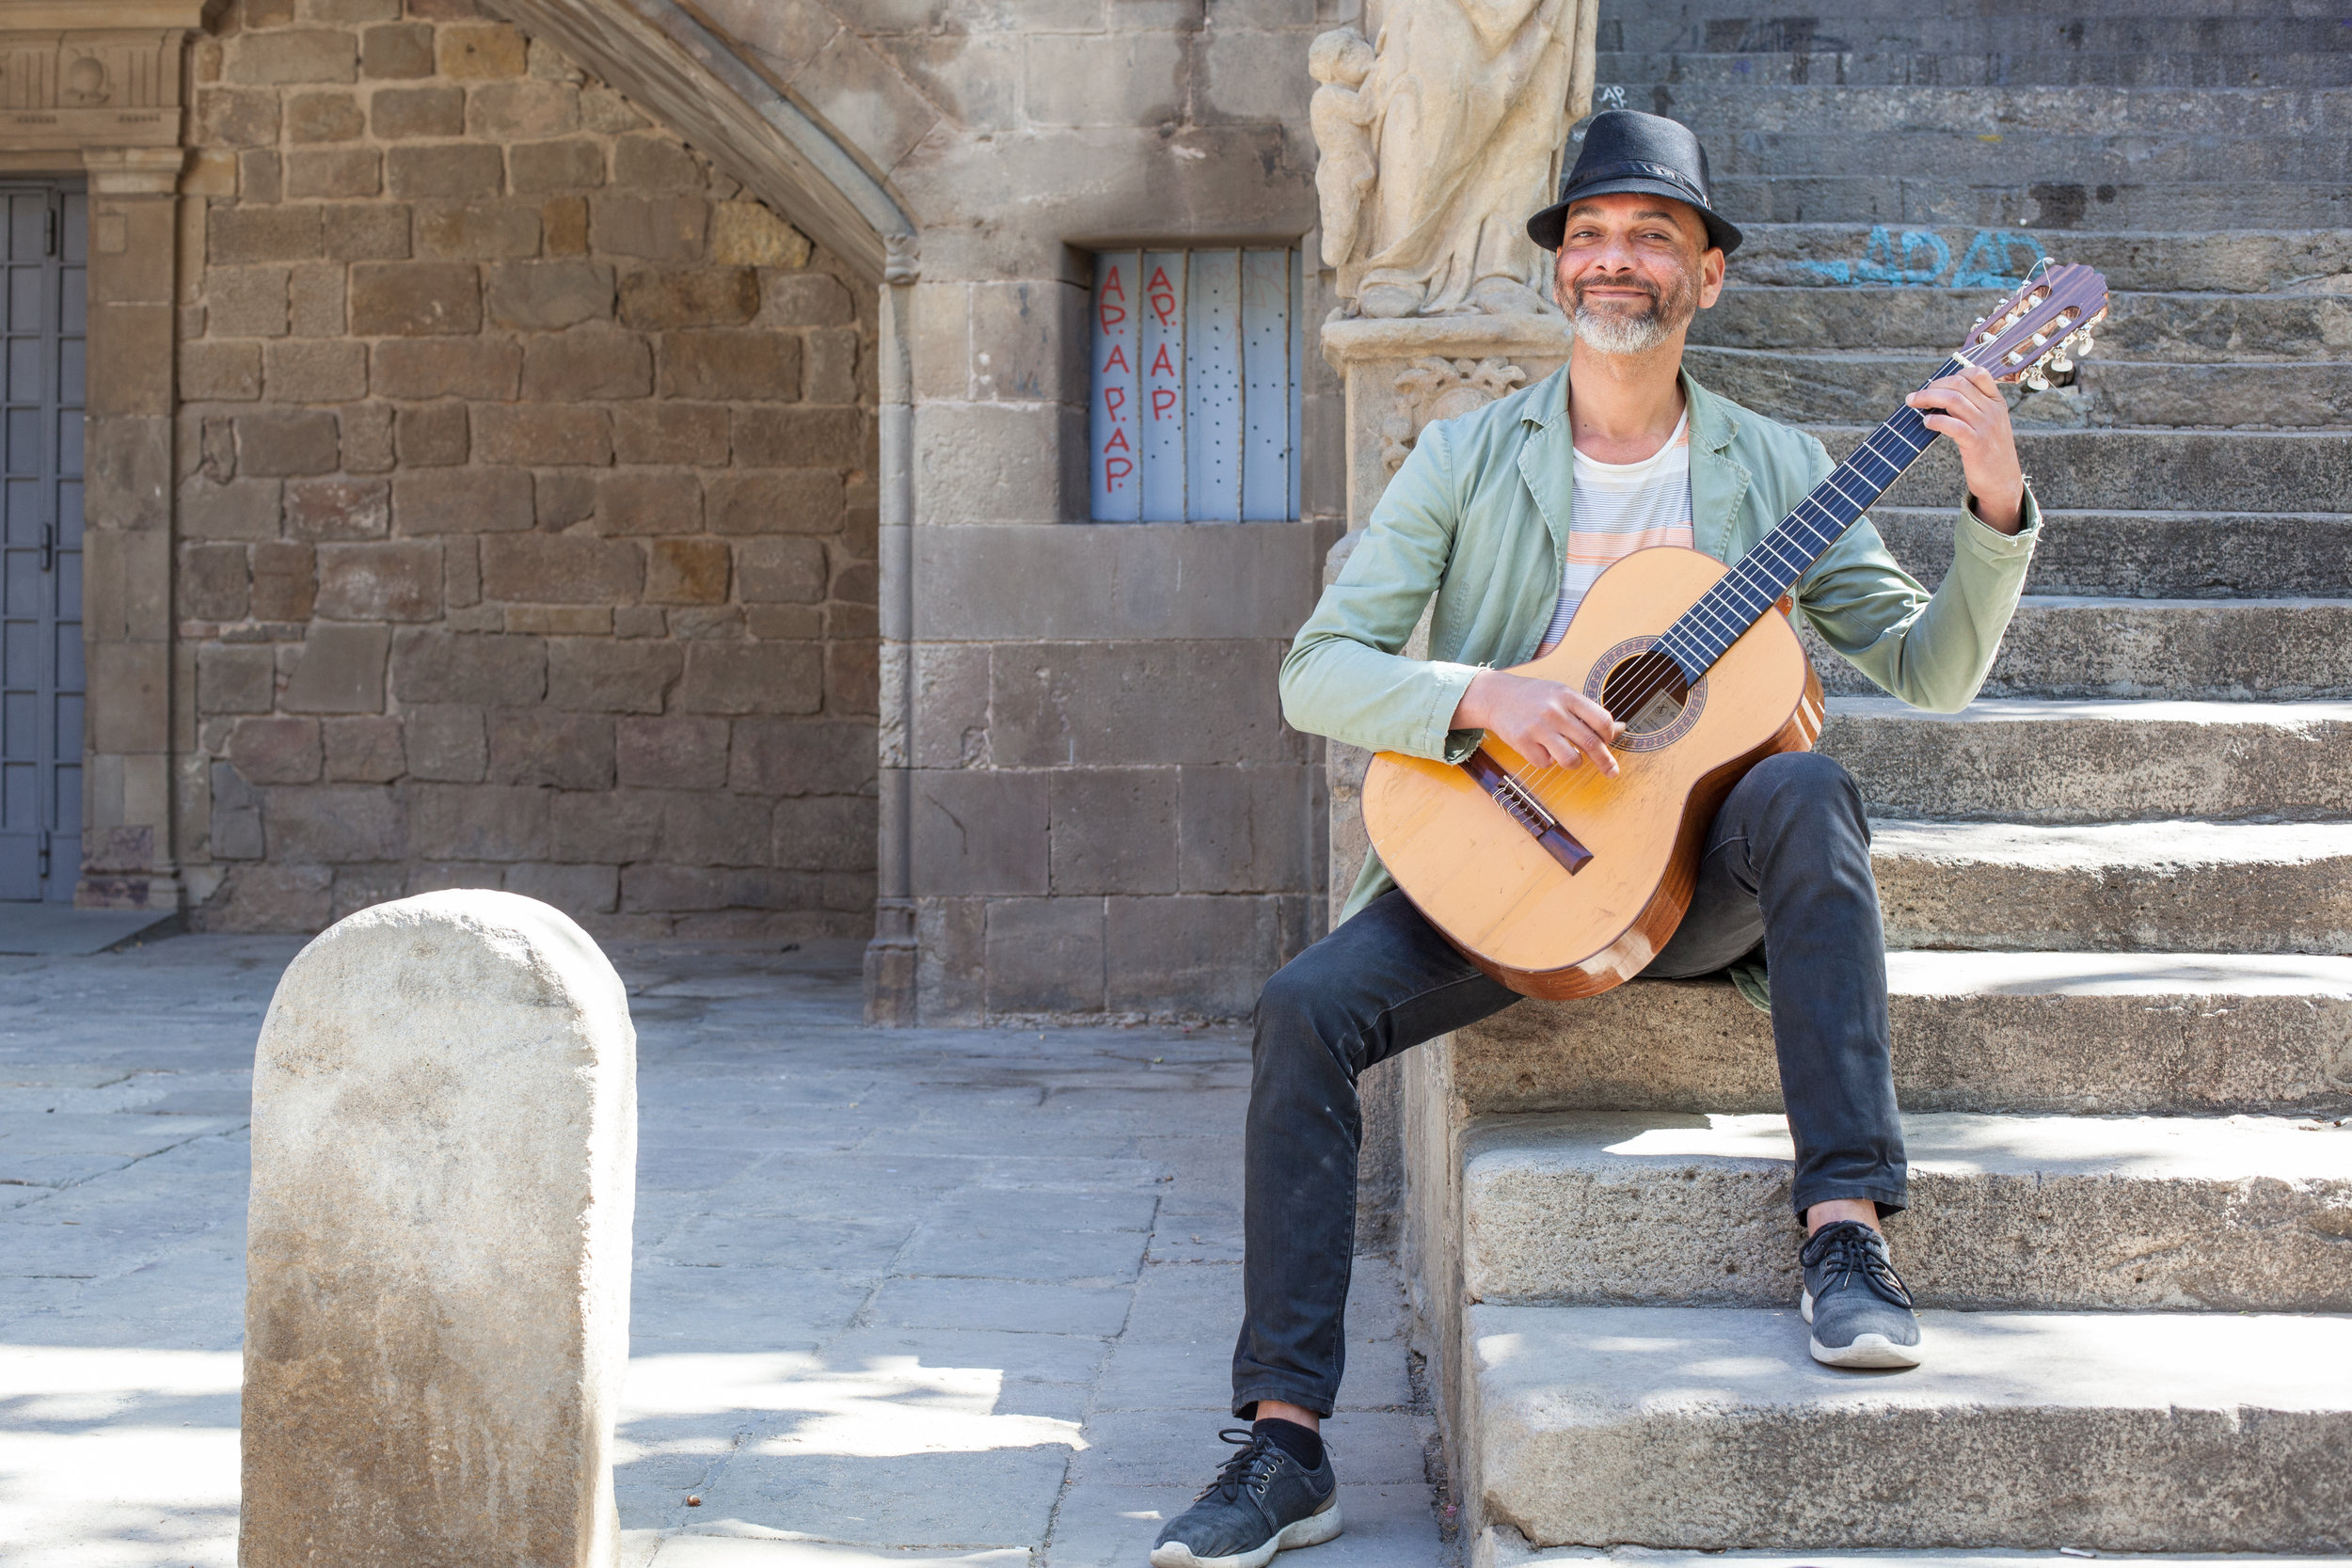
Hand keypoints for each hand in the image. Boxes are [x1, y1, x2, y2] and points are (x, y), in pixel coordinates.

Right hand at [1454, 669, 1623, 776]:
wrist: (1497, 696)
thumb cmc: (1536, 697)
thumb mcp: (1563, 695)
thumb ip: (1589, 712)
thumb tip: (1621, 729)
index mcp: (1567, 696)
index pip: (1601, 720)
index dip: (1609, 735)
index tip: (1607, 741)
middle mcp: (1553, 712)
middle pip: (1590, 743)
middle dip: (1605, 761)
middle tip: (1612, 771)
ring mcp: (1537, 728)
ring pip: (1570, 760)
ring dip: (1575, 763)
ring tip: (1571, 758)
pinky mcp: (1522, 742)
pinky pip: (1546, 764)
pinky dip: (1547, 761)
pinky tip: (1541, 748)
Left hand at [1907, 362, 2025, 533]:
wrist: (2003, 482)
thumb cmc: (1988, 452)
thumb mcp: (1987, 424)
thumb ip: (1970, 408)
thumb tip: (1937, 396)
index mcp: (1996, 402)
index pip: (1978, 374)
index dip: (1953, 374)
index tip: (1935, 385)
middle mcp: (1993, 410)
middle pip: (1959, 384)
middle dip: (1932, 386)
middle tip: (1914, 397)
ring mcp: (1986, 426)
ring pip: (1954, 400)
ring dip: (1927, 399)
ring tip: (1913, 405)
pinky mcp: (1977, 444)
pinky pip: (1954, 425)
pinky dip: (1936, 420)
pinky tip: (1926, 423)